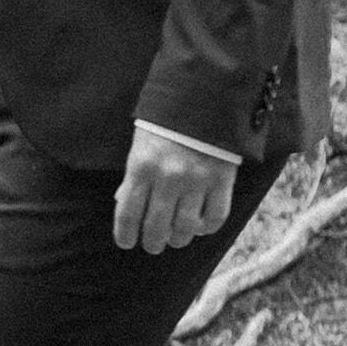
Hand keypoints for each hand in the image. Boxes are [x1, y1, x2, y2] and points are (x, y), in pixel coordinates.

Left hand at [112, 126, 237, 254]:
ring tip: (174, 239)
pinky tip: (199, 227)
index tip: (126, 243)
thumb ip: (134, 176)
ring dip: (178, 239)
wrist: (204, 99)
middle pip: (156, 227)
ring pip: (185, 228)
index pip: (128, 213)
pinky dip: (206, 229)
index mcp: (141, 168)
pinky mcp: (222, 181)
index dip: (125, 234)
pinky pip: (215, 217)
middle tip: (152, 246)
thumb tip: (124, 204)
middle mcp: (168, 178)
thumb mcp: (140, 146)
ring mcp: (197, 181)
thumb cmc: (165, 124)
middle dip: (152, 243)